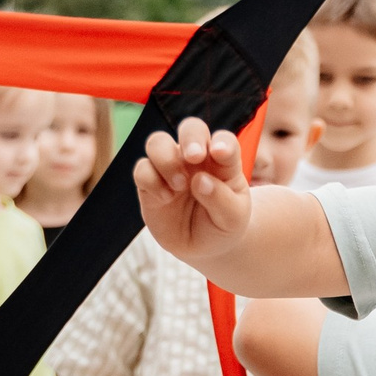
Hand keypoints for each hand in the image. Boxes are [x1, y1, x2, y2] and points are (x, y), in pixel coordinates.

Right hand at [135, 117, 253, 265]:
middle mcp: (196, 159)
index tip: (220, 153)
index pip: (224, 140)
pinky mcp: (149, 184)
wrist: (203, 248)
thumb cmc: (223, 225)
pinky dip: (151, 180)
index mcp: (222, 162)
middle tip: (193, 157)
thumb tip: (200, 180)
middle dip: (190, 137)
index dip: (222, 142)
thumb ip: (221, 199)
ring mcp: (170, 168)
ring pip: (158, 142)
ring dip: (166, 158)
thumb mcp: (233, 218)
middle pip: (190, 128)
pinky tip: (165, 198)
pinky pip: (142, 169)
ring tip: (179, 185)